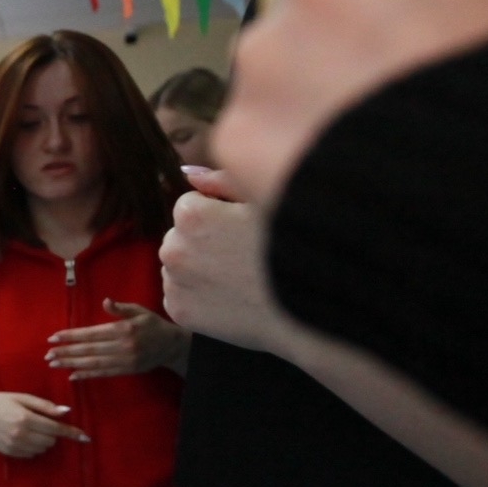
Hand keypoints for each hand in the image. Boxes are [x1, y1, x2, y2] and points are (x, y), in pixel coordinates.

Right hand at [0, 392, 88, 458]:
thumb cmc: (0, 402)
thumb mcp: (22, 398)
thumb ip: (44, 406)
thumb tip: (66, 412)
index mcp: (25, 418)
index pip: (55, 428)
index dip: (71, 432)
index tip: (85, 437)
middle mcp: (21, 434)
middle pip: (50, 440)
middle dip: (53, 433)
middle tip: (44, 423)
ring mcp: (14, 445)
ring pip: (42, 449)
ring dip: (44, 441)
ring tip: (33, 429)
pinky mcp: (10, 453)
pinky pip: (32, 454)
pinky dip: (34, 447)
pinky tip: (25, 437)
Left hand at [45, 300, 188, 378]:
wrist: (172, 346)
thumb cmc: (153, 324)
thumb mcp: (139, 311)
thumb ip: (121, 308)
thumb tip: (106, 301)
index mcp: (123, 330)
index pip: (91, 333)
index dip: (71, 336)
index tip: (53, 338)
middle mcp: (122, 346)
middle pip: (89, 350)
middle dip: (66, 352)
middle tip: (48, 354)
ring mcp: (124, 360)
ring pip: (94, 363)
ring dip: (72, 364)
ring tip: (54, 363)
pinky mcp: (127, 370)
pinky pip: (104, 373)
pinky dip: (87, 375)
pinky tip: (72, 375)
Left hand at [159, 169, 291, 351]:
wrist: (314, 308)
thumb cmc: (297, 246)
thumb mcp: (266, 197)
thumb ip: (222, 179)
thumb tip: (188, 173)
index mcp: (191, 215)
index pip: (189, 205)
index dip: (218, 214)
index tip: (242, 229)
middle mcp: (173, 249)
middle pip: (180, 237)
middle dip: (204, 241)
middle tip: (244, 256)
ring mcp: (175, 284)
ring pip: (179, 267)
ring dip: (199, 268)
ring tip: (240, 277)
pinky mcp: (179, 313)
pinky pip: (180, 296)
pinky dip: (197, 297)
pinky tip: (231, 297)